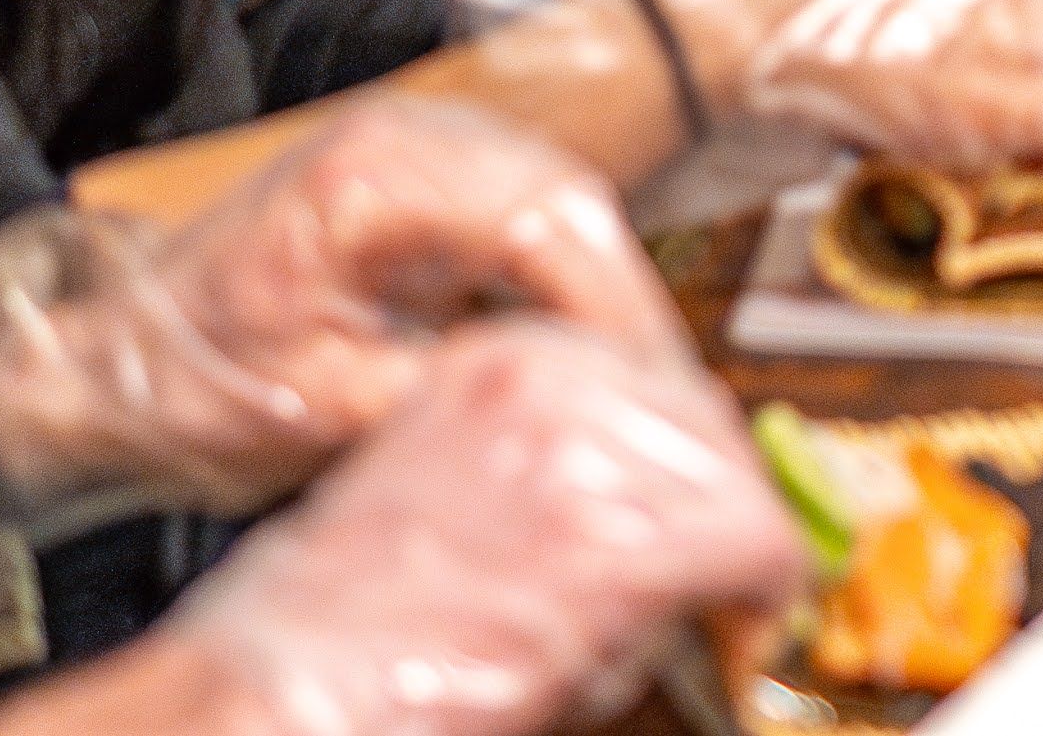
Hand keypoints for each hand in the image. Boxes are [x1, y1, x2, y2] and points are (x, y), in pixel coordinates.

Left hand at [0, 103, 679, 519]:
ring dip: (605, 294)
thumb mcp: (316, 406)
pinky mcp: (434, 184)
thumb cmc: (186, 376)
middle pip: (573, 200)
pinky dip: (567, 286)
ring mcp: (428, 149)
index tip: (652, 384)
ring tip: (633, 385)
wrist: (110, 354)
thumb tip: (567, 406)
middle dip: (625, 303)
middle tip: (663, 396)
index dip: (615, 304)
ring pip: (566, 206)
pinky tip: (580, 355)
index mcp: (376, 175)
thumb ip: (445, 392)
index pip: (546, 217)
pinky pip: (532, 221)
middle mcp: (413, 136)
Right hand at [150, 320, 807, 735]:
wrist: (275, 686)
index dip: (703, 458)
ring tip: (732, 612)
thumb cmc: (340, 623)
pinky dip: (767, 588)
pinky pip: (751, 541)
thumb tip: (654, 508)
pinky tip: (753, 622)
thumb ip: (550, 469)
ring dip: (743, 551)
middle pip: (707, 420)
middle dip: (733, 500)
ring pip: (737, 479)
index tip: (725, 510)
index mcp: (503, 356)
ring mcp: (581, 452)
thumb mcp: (445, 492)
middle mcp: (550, 379)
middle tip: (748, 570)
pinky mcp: (606, 538)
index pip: (655, 378)